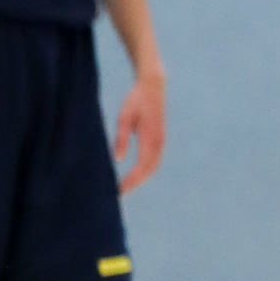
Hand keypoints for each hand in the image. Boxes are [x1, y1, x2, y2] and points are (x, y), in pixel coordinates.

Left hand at [114, 65, 165, 194]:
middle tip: (120, 193)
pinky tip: (135, 174)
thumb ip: (121, 139)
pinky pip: (154, 160)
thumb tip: (118, 160)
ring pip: (153, 166)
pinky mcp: (159, 139)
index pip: (141, 167)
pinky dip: (145, 170)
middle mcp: (158, 142)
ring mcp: (161, 141)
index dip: (131, 181)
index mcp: (150, 138)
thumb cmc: (135, 101)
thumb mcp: (124, 118)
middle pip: (149, 170)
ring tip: (126, 186)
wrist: (153, 87)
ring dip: (141, 178)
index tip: (119, 190)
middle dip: (135, 183)